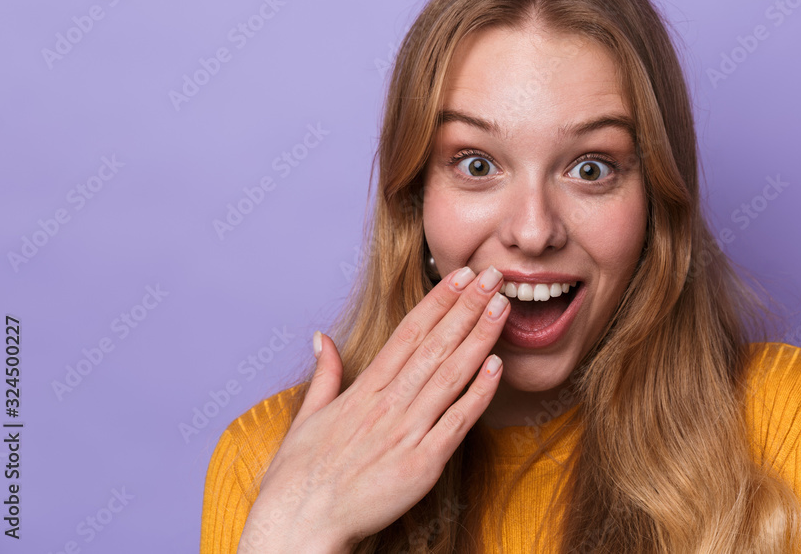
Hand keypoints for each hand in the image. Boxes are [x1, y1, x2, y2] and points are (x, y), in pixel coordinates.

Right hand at [237, 265, 509, 553]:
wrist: (299, 524)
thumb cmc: (299, 476)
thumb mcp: (307, 416)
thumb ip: (324, 374)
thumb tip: (321, 337)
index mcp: (364, 390)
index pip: (408, 333)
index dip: (437, 302)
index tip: (459, 276)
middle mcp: (388, 404)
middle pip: (435, 345)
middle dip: (467, 307)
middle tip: (493, 276)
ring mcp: (407, 432)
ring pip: (450, 375)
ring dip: (479, 338)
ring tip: (501, 307)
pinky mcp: (422, 463)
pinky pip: (457, 422)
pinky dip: (478, 393)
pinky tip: (497, 366)